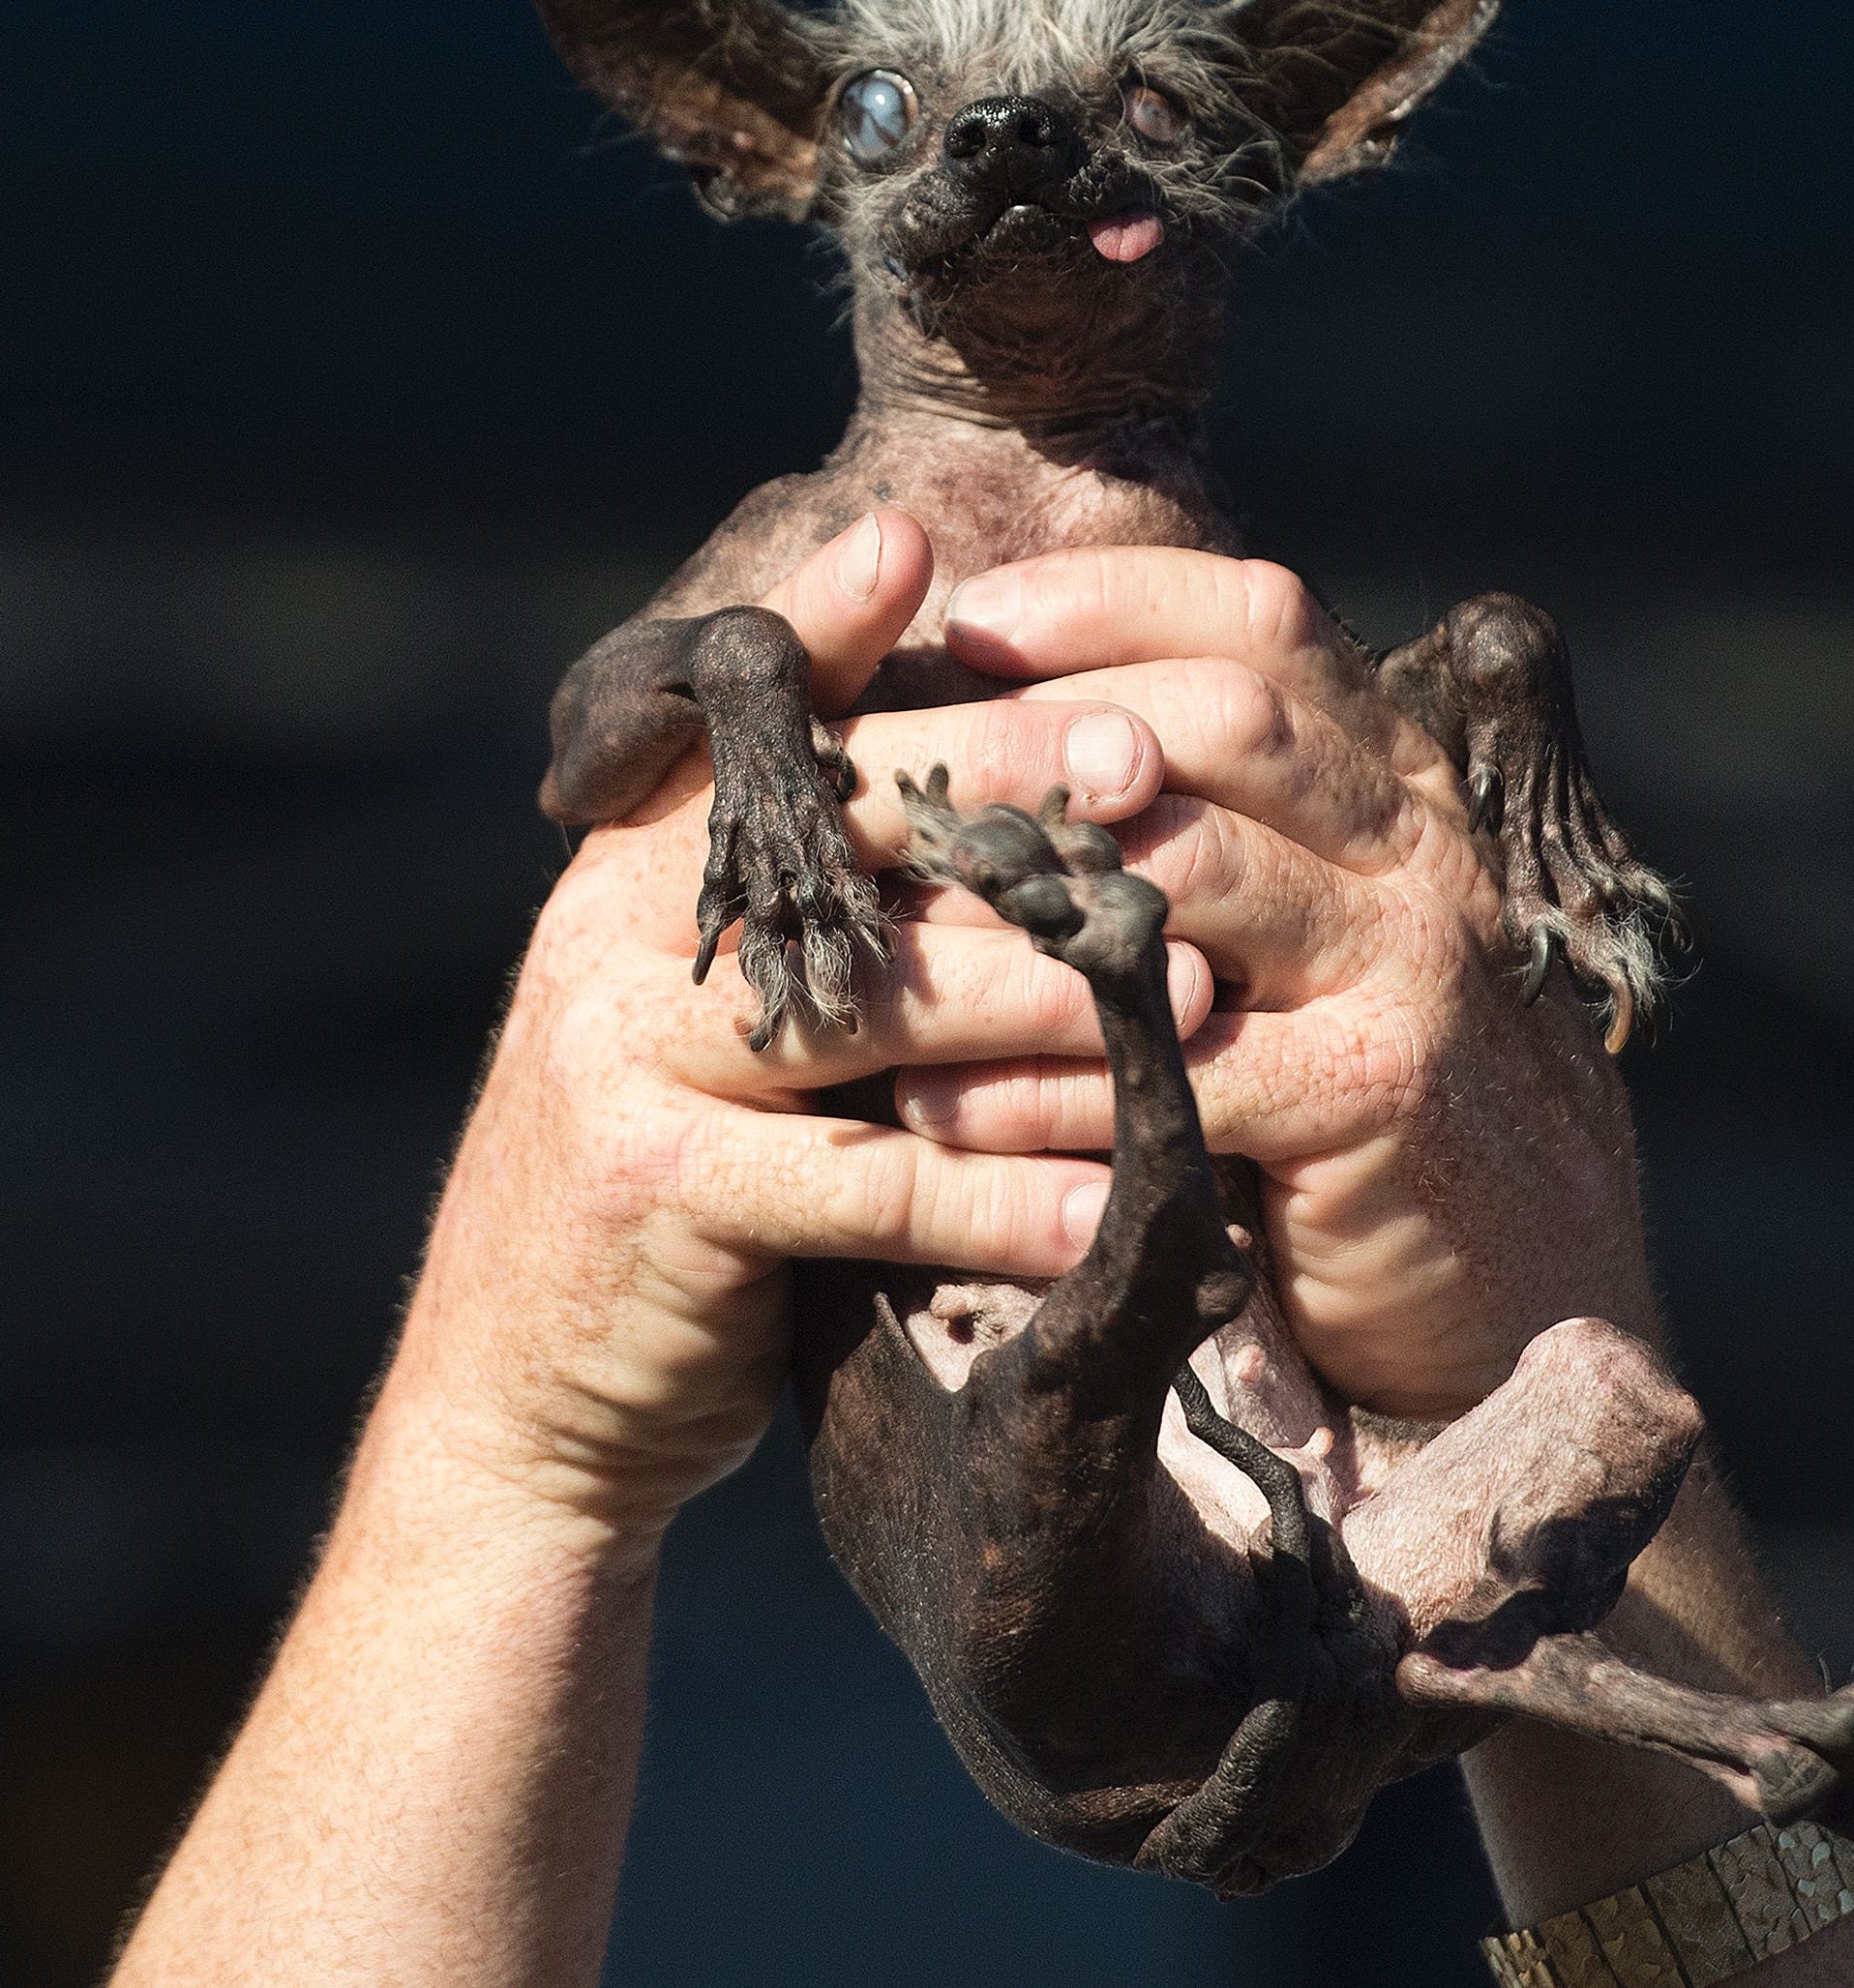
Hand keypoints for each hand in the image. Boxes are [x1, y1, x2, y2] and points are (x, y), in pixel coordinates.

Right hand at [381, 512, 1208, 1539]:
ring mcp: (625, 1053)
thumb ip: (817, 884)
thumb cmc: (674, 1164)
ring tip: (1191, 992)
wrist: (513, 1393)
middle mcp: (615, 925)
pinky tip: (1110, 1203)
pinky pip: (866, 1183)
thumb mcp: (720, 1001)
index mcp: (636, 852)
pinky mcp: (657, 1191)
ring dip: (1050, 1002)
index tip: (1025, 610)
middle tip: (1166, 784)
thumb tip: (977, 738)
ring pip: (880, 1004)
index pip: (765, 710)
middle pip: (845, 831)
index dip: (882, 639)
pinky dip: (999, 1196)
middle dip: (1018, 803)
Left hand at [892, 549, 1661, 1419]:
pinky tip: (942, 1106)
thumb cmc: (1359, 1092)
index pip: (1265, 623)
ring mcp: (1414, 962)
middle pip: (1229, 717)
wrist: (1519, 1287)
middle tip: (901, 769)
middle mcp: (1419, 847)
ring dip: (1023, 896)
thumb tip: (1008, 733)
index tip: (969, 616)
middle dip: (1043, 729)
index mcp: (1396, 781)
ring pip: (1199, 870)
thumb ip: (1219, 829)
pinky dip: (1048, 1085)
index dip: (1112, 600)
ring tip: (888, 928)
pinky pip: (1184, 1063)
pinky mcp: (1381, 1094)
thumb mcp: (1308, 933)